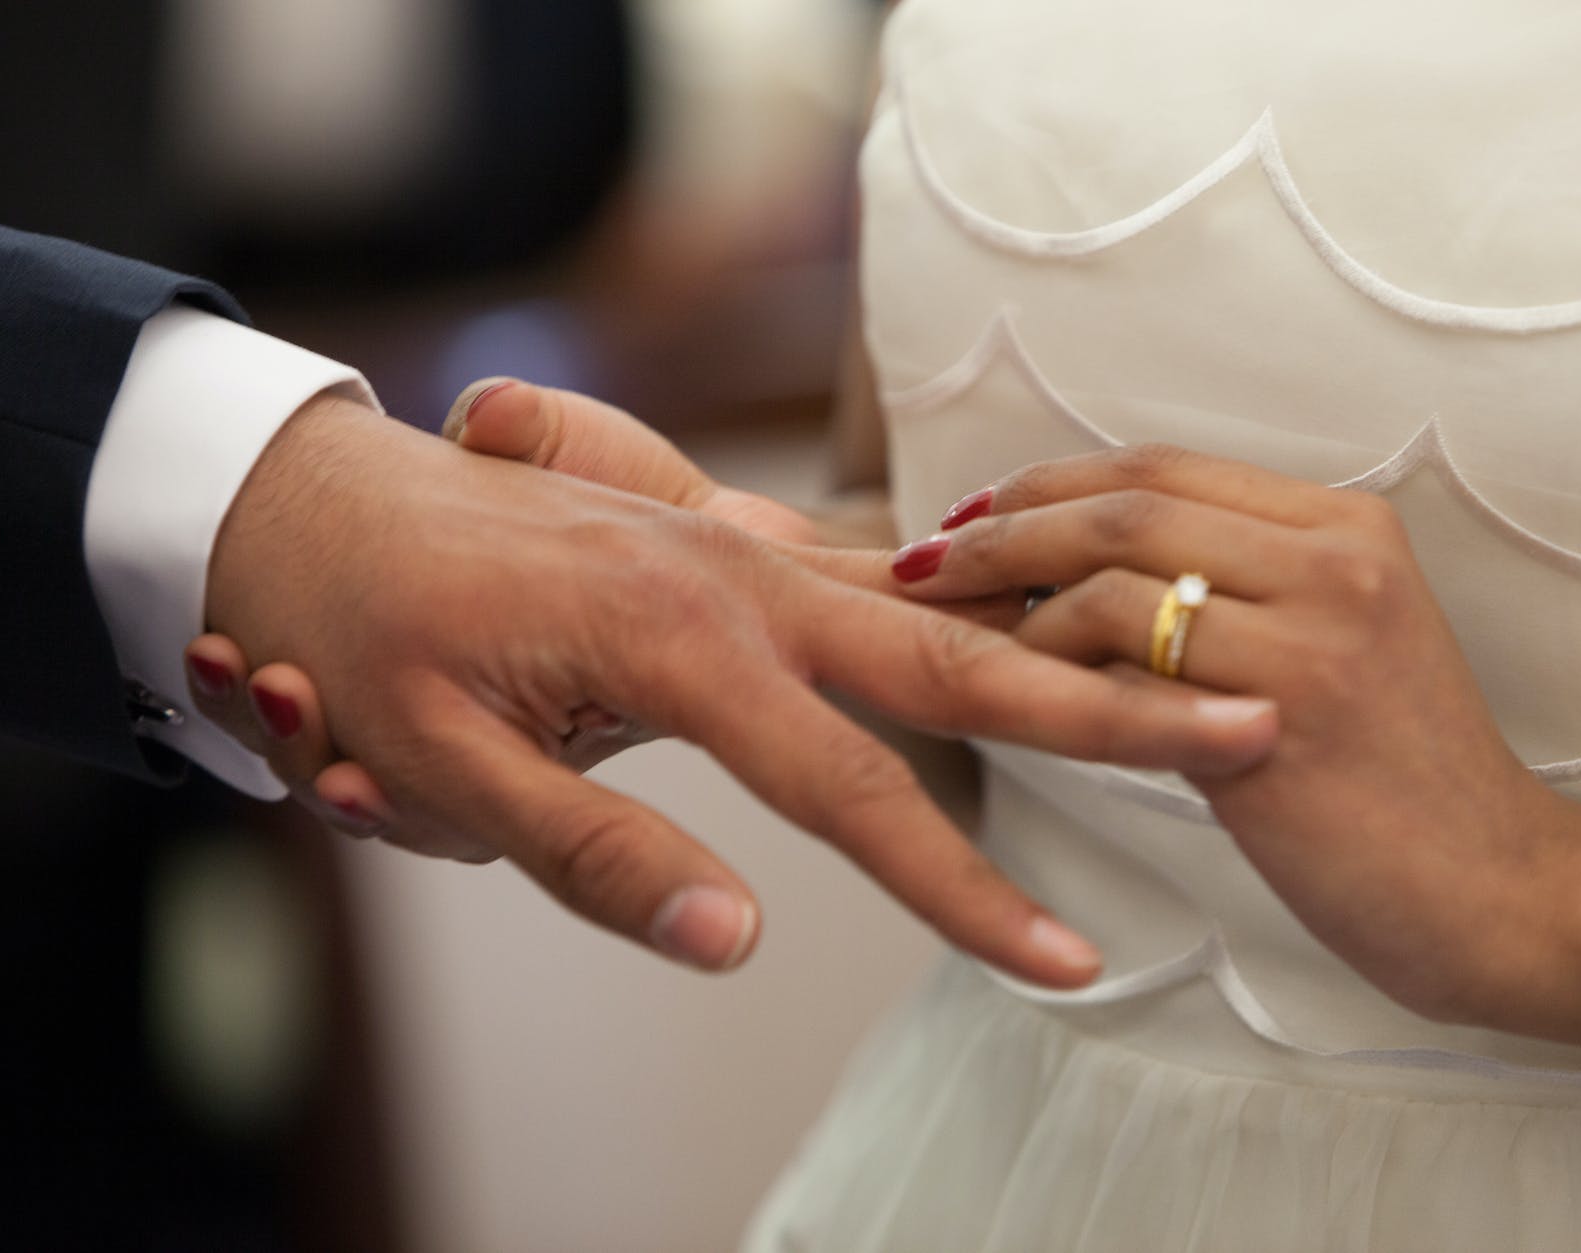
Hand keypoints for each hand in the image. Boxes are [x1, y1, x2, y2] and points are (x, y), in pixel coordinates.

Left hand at [198, 403, 1276, 982]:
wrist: (327, 510)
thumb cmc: (372, 639)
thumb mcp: (444, 772)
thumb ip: (597, 858)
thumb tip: (740, 942)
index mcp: (681, 635)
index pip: (856, 790)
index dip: (967, 892)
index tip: (1067, 964)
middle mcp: (745, 578)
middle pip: (965, 656)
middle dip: (1115, 709)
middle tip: (1253, 729)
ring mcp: (752, 555)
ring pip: (946, 608)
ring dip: (1076, 647)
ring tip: (1200, 680)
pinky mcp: (747, 556)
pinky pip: (894, 587)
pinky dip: (991, 613)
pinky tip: (1058, 633)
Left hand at [889, 444, 1574, 1018]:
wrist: (1502, 895)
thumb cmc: (1399, 784)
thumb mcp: (1337, 649)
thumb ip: (1238, 592)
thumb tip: (1085, 572)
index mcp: (1347, 527)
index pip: (1164, 466)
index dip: (1051, 481)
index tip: (973, 510)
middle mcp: (1336, 559)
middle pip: (1126, 502)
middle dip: (1003, 523)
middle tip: (925, 558)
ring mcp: (1315, 635)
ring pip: (1116, 574)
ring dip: (1010, 598)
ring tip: (949, 632)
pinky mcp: (1283, 721)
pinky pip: (1127, 669)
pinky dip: (1049, 667)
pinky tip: (1005, 691)